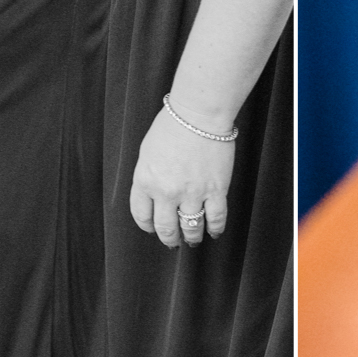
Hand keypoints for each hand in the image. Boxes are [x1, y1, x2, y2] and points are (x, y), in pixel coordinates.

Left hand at [130, 101, 235, 245]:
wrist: (199, 114)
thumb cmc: (172, 126)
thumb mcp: (147, 152)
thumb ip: (148, 176)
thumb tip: (154, 195)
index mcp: (146, 181)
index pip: (142, 215)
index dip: (147, 226)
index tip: (152, 228)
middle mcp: (167, 192)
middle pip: (166, 228)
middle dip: (169, 238)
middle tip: (173, 242)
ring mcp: (192, 193)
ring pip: (191, 228)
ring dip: (191, 237)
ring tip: (193, 240)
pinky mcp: (216, 190)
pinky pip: (216, 218)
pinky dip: (215, 228)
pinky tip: (214, 232)